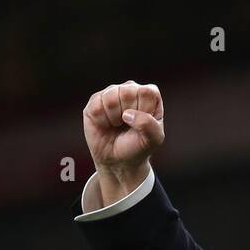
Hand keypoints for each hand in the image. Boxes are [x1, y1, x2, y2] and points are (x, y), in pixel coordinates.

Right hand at [83, 81, 165, 204]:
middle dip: (127, 114)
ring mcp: (111, 93)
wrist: (119, 160)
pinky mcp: (95, 101)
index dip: (143, 111)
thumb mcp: (154, 139)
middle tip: (128, 125)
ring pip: (110, 98)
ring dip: (114, 118)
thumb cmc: (139, 146)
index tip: (142, 124)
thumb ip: (149, 125)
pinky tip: (106, 124)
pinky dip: (102, 121)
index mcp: (148, 94)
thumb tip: (126, 114)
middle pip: (127, 92)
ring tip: (116, 124)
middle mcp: (130, 89)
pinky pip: (96, 106)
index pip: (146, 93)